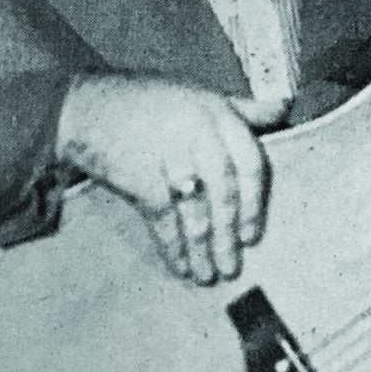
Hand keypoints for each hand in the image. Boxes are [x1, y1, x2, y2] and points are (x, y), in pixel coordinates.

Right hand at [55, 73, 269, 284]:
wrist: (84, 106)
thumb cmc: (146, 102)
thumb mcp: (198, 95)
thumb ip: (242, 108)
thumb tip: (285, 107)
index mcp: (217, 111)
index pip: (251, 162)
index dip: (254, 203)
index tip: (252, 234)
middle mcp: (199, 132)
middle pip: (225, 194)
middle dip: (228, 236)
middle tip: (232, 266)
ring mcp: (170, 155)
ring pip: (196, 212)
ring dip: (203, 249)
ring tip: (208, 276)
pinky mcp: (142, 177)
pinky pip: (165, 220)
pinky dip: (173, 247)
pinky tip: (180, 267)